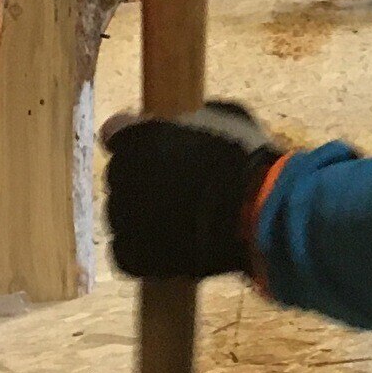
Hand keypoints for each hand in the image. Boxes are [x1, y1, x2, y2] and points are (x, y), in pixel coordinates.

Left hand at [103, 101, 286, 279]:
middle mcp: (119, 174)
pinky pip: (127, 249)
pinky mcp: (130, 254)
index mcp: (134, 137)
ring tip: (181, 220)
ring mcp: (121, 217)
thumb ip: (190, 119)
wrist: (256, 212)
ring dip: (144, 214)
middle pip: (121, 175)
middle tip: (179, 187)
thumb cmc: (244, 157)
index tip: (155, 147)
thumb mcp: (224, 118)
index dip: (136, 141)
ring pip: (122, 213)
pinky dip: (146, 249)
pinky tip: (173, 244)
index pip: (115, 133)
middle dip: (143, 179)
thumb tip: (184, 122)